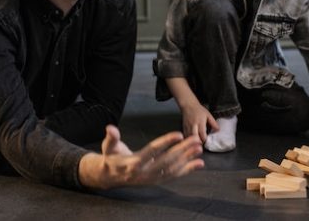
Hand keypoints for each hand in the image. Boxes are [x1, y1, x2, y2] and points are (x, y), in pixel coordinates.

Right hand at [79, 125, 203, 189]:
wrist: (109, 177)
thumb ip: (111, 138)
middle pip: (166, 161)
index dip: (165, 142)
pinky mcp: (157, 181)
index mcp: (132, 163)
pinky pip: (174, 176)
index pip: (152, 151)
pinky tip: (199, 163)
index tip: (179, 134)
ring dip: (187, 159)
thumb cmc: (111, 158)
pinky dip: (187, 170)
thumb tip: (110, 128)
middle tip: (196, 140)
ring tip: (199, 148)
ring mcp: (151, 179)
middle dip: (182, 151)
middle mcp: (144, 173)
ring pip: (172, 169)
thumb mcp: (108, 147)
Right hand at [180, 102, 218, 142]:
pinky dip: (189, 139)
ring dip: (193, 142)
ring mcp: (187, 127)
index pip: (202, 133)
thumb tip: (218, 130)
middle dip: (199, 142)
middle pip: (195, 137)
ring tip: (198, 144)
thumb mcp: (208, 115)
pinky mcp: (183, 128)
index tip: (208, 142)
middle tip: (203, 144)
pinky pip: (186, 136)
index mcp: (200, 122)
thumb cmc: (199, 110)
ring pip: (190, 138)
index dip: (205, 139)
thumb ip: (213, 123)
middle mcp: (193, 125)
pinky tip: (192, 141)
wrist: (188, 105)